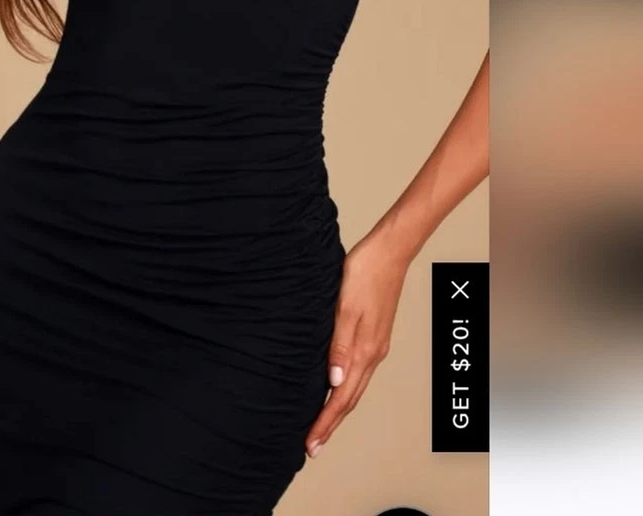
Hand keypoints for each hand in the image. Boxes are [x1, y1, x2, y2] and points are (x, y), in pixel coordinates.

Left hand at [304, 229, 409, 457]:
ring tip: (322, 425)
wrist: (389, 252)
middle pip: (350, 398)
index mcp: (365, 349)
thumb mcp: (344, 306)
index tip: (311, 444)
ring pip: (355, 387)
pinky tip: (335, 385)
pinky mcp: (374, 335)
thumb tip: (334, 380)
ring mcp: (375, 345)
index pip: (341, 396)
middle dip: (331, 424)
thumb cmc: (364, 273)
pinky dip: (346, 387)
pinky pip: (359, 371)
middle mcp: (372, 353)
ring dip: (338, 408)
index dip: (325, 422)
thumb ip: (338, 344)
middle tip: (312, 447)